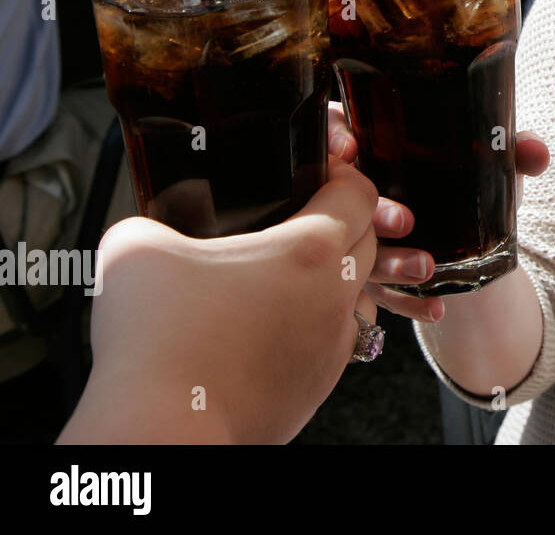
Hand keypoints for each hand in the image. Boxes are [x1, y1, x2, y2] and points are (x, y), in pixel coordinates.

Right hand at [59, 158, 380, 443]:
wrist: (165, 431)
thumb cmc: (157, 341)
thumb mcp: (135, 248)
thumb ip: (155, 220)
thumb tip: (154, 227)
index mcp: (312, 250)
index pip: (360, 195)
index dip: (342, 176)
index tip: (316, 175)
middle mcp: (337, 297)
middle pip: (368, 242)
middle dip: (342, 224)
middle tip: (295, 220)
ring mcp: (333, 346)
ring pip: (357, 295)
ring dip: (333, 279)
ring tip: (282, 276)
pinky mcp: (318, 386)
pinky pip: (332, 341)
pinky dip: (311, 325)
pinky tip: (268, 324)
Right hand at [326, 102, 549, 323]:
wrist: (462, 236)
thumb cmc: (464, 181)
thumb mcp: (486, 164)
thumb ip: (511, 151)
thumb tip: (537, 152)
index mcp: (369, 145)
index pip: (330, 128)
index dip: (332, 137)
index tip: (349, 151)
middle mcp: (349, 191)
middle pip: (337, 196)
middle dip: (368, 210)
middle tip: (403, 220)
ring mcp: (350, 235)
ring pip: (353, 250)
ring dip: (390, 262)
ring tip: (427, 269)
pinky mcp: (365, 273)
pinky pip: (377, 291)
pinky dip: (407, 301)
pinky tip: (435, 308)